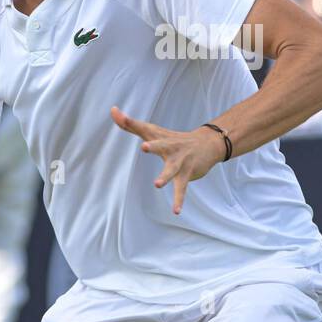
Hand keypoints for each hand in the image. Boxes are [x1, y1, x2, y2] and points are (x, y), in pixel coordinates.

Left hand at [110, 106, 224, 214]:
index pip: (142, 128)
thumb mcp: (153, 131)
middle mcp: (169, 147)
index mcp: (159, 137)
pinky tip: (176, 211)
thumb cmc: (174, 138)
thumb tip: (113, 111)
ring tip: (156, 184)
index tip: (116, 113)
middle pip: (160, 145)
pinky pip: (181, 189)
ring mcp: (179, 161)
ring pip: (172, 169)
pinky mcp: (187, 174)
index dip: (129, 122)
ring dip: (165, 176)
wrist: (208, 143)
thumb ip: (131, 124)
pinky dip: (179, 200)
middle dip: (153, 146)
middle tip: (144, 146)